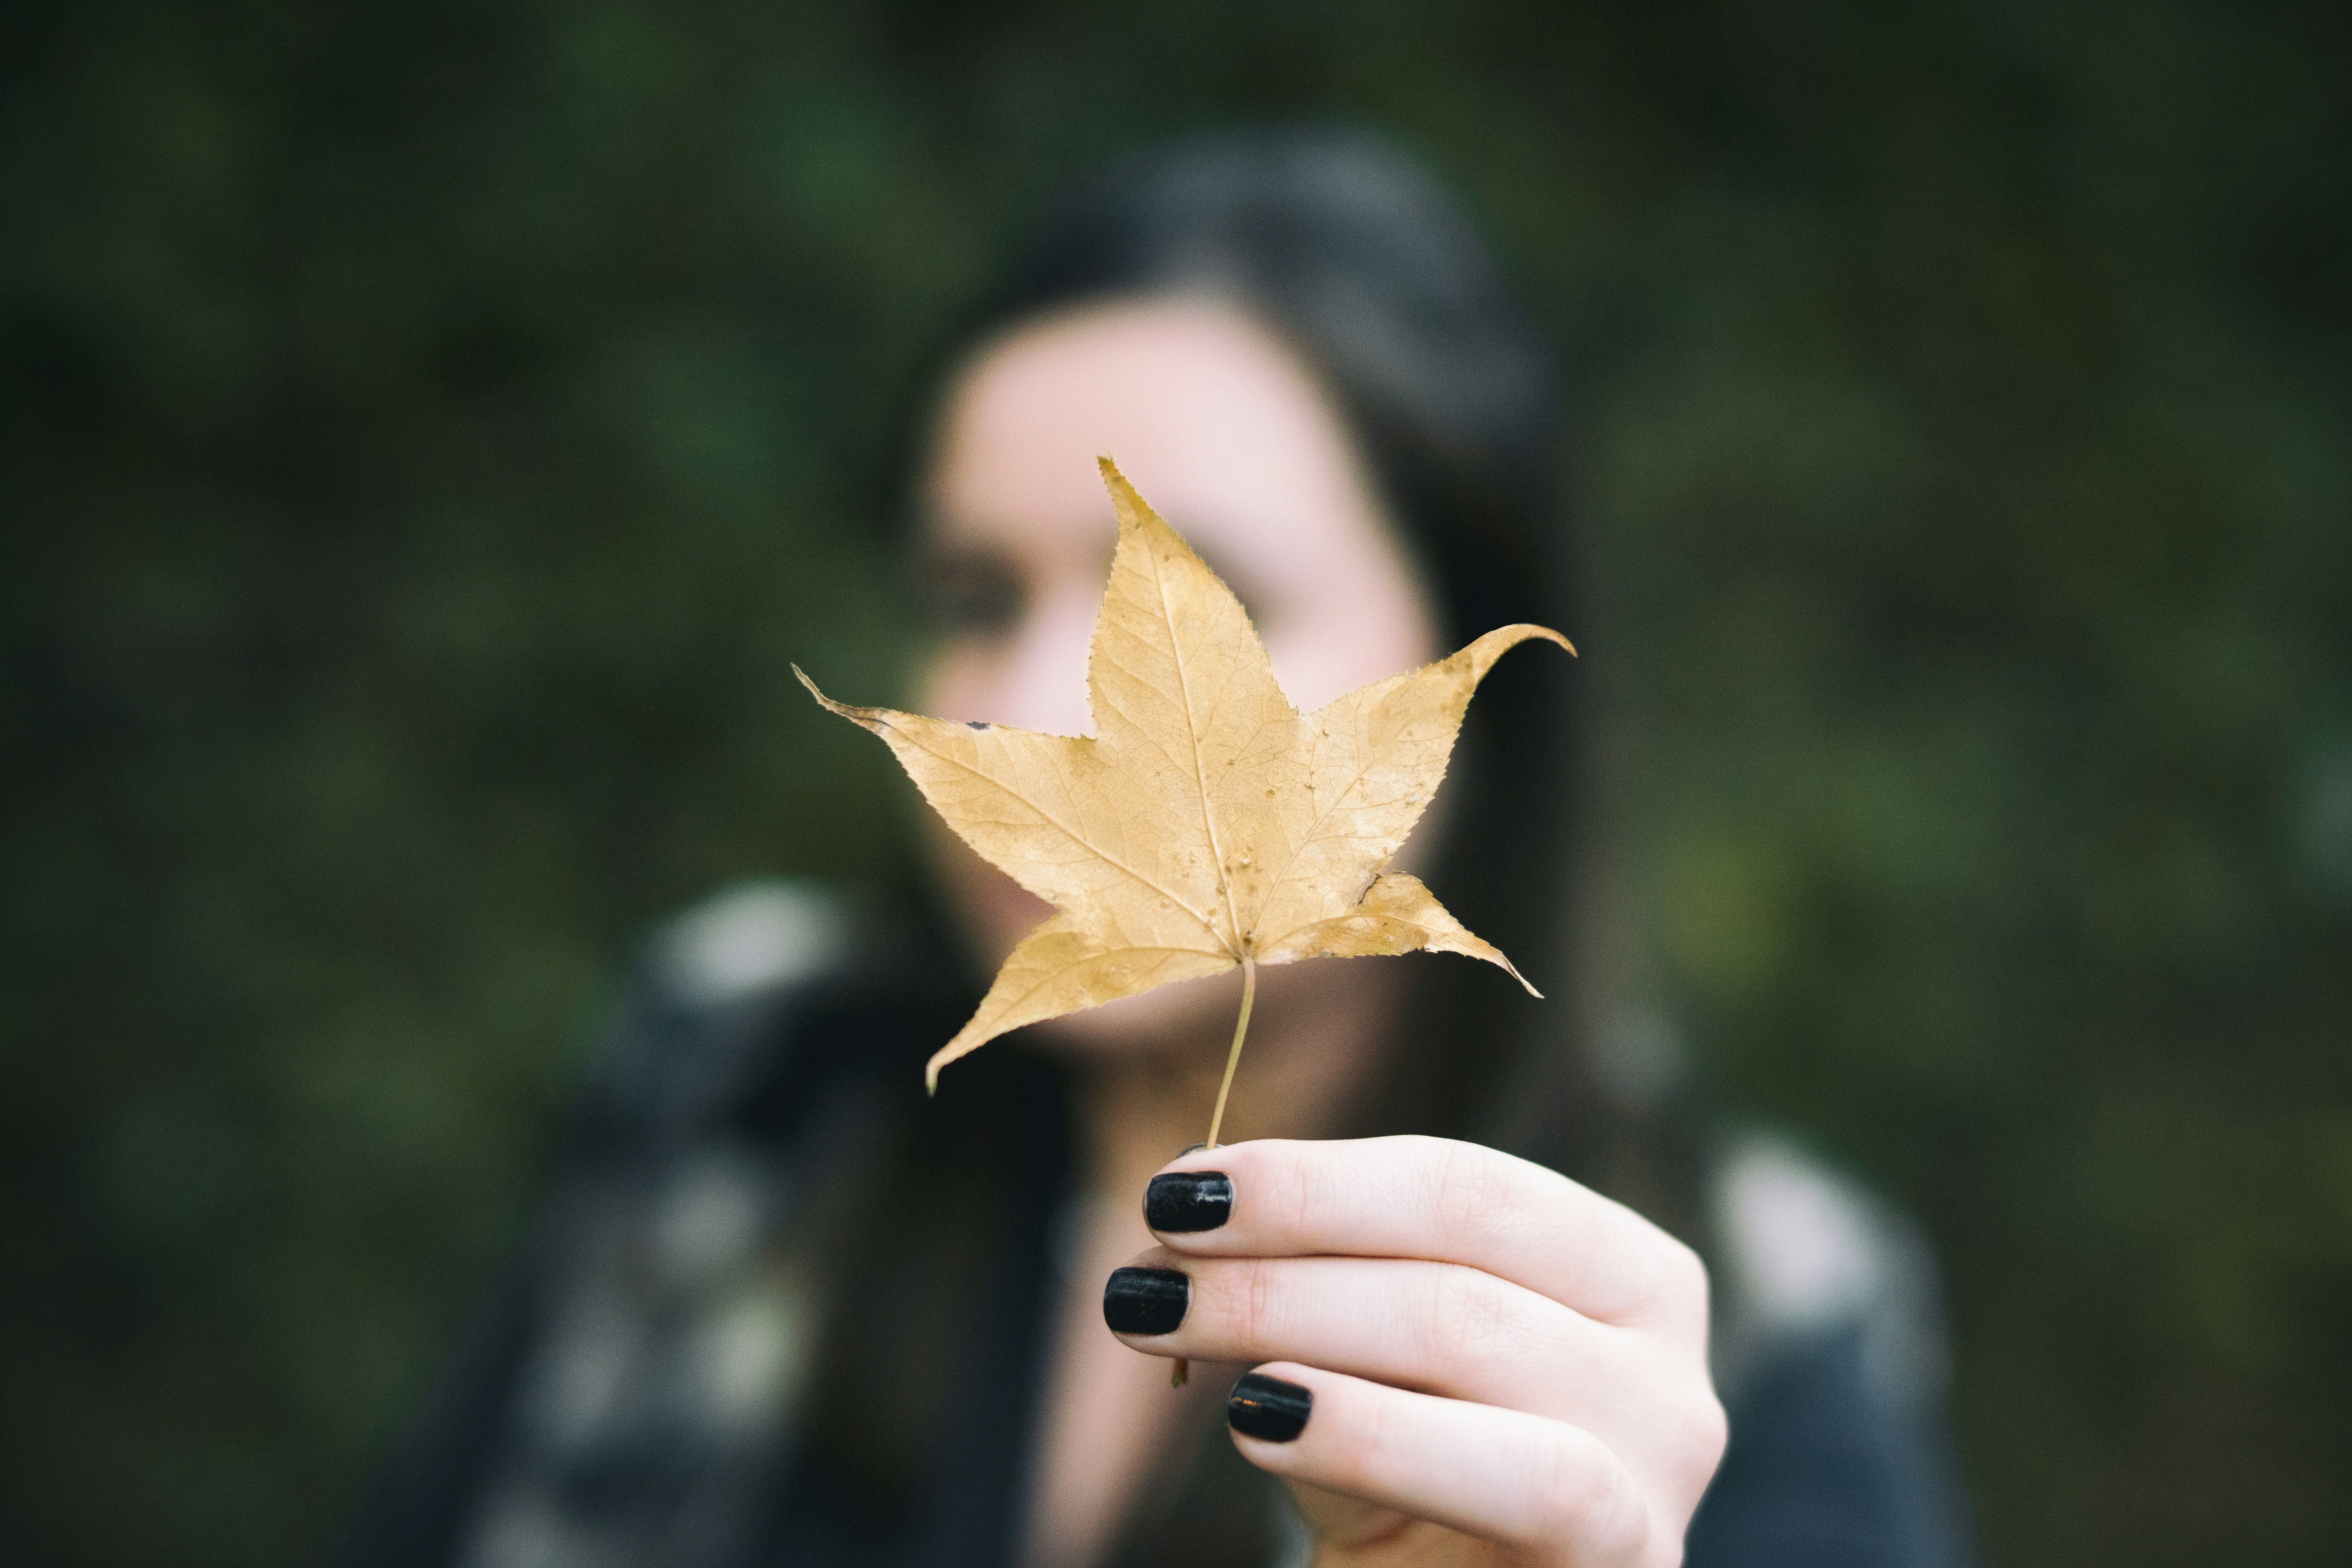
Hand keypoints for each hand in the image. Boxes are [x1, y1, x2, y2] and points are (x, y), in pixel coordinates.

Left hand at [1102, 1136, 1724, 1566]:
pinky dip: (1373, 1430)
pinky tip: (1258, 1417)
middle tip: (1150, 1255)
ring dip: (1291, 1309)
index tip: (1177, 1186)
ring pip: (1472, 1328)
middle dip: (1287, 1232)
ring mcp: (1659, 1462)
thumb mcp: (1367, 1370)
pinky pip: (1516, 1471)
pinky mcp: (1628, 1558)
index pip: (1463, 1181)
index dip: (1313, 1175)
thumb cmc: (1415, 1494)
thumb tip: (1186, 1198)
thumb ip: (1314, 1280)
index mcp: (1620, 1275)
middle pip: (1462, 1238)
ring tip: (1165, 1318)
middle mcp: (1662, 1356)